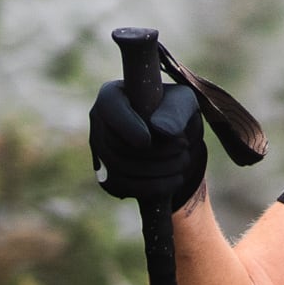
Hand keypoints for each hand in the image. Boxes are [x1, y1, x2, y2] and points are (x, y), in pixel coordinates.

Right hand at [90, 80, 207, 205]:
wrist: (175, 138)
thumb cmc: (175, 111)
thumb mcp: (183, 102)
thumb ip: (175, 110)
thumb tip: (161, 128)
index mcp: (113, 96)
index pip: (109, 108)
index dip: (128, 126)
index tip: (149, 139)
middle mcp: (99, 123)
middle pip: (117, 145)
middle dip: (157, 151)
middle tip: (184, 146)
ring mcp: (100, 152)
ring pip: (120, 170)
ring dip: (159, 170)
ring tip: (184, 160)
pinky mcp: (108, 178)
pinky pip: (124, 188)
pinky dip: (154, 187)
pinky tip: (176, 179)